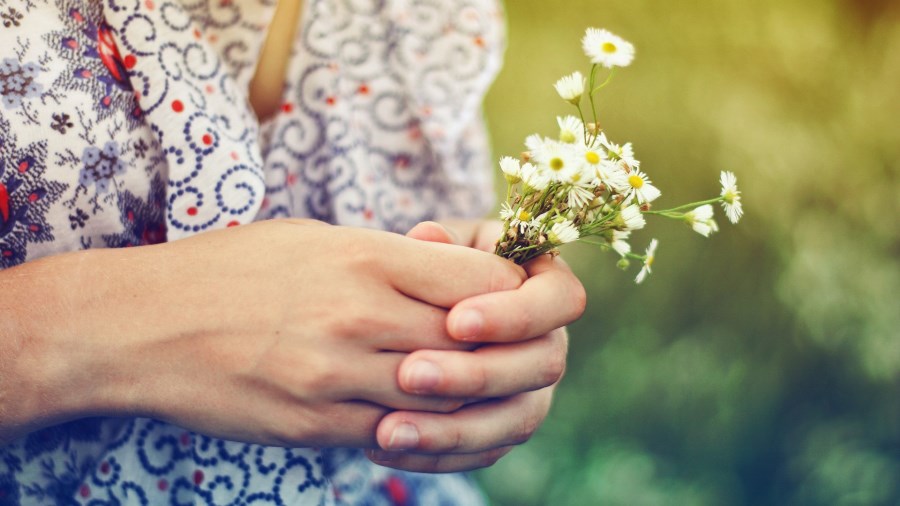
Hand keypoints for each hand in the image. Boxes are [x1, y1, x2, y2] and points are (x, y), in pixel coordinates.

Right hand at [0, 219, 525, 447]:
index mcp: (365, 257)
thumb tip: (455, 269)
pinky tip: (432, 422)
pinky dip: (427, 432)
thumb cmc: (231, 269)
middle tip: (514, 347)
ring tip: (480, 387)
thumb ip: (391, 258)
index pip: (483, 279)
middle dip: (505, 347)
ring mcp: (337, 377)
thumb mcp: (316, 238)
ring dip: (472, 395)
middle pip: (476, 342)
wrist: (142, 325)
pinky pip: (396, 436)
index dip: (512, 290)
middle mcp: (359, 316)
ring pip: (445, 398)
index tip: (511, 295)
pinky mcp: (315, 425)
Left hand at [366, 221, 584, 471]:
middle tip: (410, 374)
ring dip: (454, 429)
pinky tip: (382, 447)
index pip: (561, 300)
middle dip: (477, 374)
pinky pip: (484, 452)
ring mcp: (532, 389)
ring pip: (516, 419)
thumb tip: (427, 237)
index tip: (455, 321)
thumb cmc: (428, 263)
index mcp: (545, 285)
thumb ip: (436, 245)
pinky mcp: (504, 427)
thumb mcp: (433, 243)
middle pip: (542, 365)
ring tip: (388, 429)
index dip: (515, 315)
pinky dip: (436, 454)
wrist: (409, 307)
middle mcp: (549, 340)